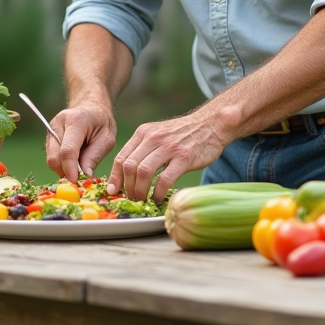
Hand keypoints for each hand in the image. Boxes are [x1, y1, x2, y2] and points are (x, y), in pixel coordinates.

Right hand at [45, 104, 116, 181]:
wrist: (91, 107)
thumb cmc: (102, 122)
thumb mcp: (107, 139)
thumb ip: (94, 157)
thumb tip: (84, 177)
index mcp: (76, 121)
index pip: (67, 150)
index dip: (70, 169)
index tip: (75, 182)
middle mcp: (59, 123)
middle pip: (54, 156)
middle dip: (65, 172)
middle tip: (79, 180)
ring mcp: (50, 129)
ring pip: (51, 158)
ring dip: (63, 169)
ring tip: (78, 168)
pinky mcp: (48, 136)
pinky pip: (52, 156)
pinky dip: (61, 164)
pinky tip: (73, 162)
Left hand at [108, 112, 227, 201]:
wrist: (211, 124)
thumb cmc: (183, 134)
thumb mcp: (158, 134)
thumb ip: (143, 148)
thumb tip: (126, 173)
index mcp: (143, 133)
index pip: (121, 157)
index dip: (115, 177)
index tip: (114, 191)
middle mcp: (153, 138)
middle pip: (129, 166)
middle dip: (127, 187)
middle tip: (131, 198)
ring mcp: (168, 147)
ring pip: (143, 172)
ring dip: (140, 191)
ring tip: (143, 200)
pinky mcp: (183, 158)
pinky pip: (164, 179)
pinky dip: (157, 192)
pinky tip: (158, 198)